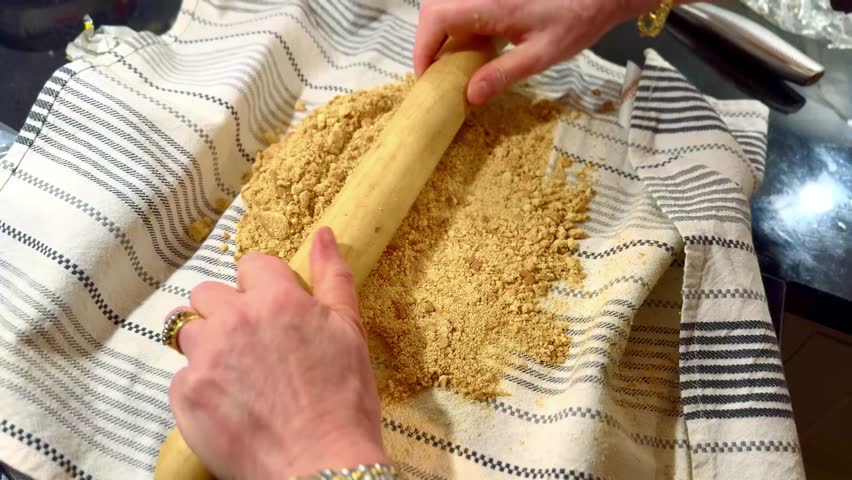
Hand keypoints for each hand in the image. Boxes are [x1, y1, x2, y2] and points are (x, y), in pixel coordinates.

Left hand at [168, 227, 386, 478]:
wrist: (322, 465)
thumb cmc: (344, 400)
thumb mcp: (350, 330)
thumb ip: (333, 276)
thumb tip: (323, 233)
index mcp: (276, 299)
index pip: (250, 265)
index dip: (263, 287)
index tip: (273, 310)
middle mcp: (235, 320)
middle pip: (208, 293)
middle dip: (227, 311)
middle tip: (252, 344)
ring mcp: (205, 358)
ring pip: (189, 332)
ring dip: (209, 346)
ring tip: (239, 377)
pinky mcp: (186, 395)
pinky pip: (181, 376)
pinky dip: (201, 387)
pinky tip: (230, 406)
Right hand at [414, 0, 678, 104]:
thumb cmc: (576, 19)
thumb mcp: (541, 55)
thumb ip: (502, 74)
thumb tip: (469, 96)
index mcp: (490, 4)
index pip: (435, 18)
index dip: (422, 48)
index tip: (426, 75)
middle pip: (434, 8)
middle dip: (428, 41)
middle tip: (437, 72)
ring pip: (446, 3)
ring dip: (442, 30)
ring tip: (453, 62)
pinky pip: (464, 3)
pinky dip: (459, 22)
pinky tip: (474, 44)